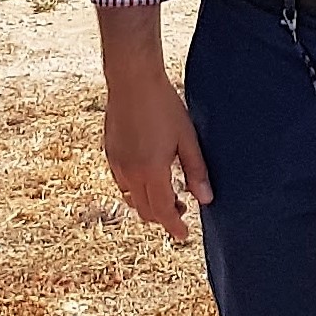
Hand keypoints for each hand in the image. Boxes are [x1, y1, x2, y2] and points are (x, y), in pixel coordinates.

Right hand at [102, 68, 213, 243]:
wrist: (132, 81)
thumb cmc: (164, 106)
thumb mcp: (187, 138)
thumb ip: (196, 171)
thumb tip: (205, 199)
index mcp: (152, 171)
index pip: (163, 212)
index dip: (175, 226)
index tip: (184, 235)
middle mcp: (130, 172)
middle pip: (145, 211)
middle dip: (163, 217)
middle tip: (182, 210)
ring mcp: (117, 163)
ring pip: (131, 199)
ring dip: (148, 204)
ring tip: (167, 192)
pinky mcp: (110, 153)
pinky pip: (122, 183)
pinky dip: (136, 189)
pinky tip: (149, 175)